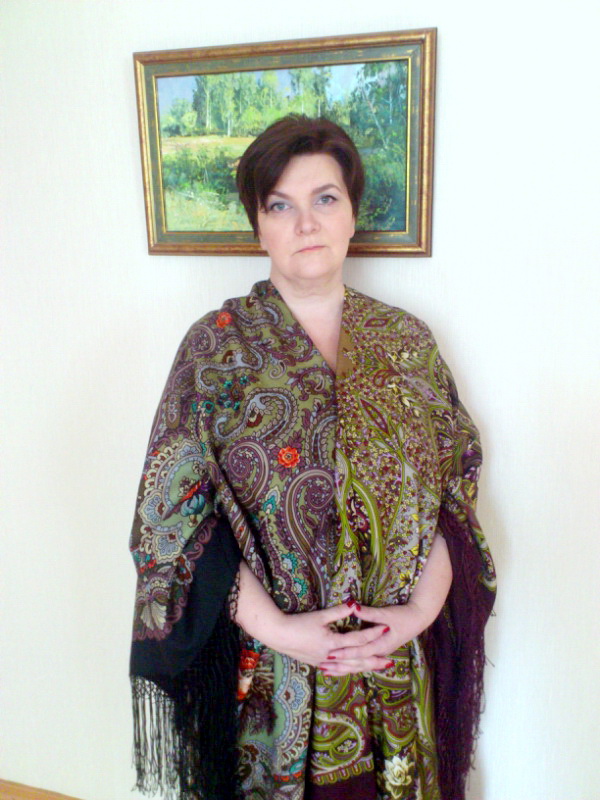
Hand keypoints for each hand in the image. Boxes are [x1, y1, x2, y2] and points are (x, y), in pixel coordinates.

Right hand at [265, 602, 388, 666]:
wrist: (278, 635)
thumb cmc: (298, 623)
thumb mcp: (320, 616)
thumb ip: (339, 611)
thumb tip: (355, 604)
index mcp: (333, 643)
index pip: (358, 639)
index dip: (372, 633)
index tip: (385, 628)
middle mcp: (331, 656)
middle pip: (358, 659)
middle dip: (374, 660)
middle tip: (390, 660)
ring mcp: (324, 662)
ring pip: (349, 667)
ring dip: (364, 667)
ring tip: (377, 667)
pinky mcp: (318, 664)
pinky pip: (338, 670)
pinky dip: (348, 670)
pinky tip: (354, 670)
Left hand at [317, 600, 429, 675]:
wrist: (417, 619)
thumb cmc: (402, 615)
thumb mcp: (385, 613)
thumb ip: (368, 613)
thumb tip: (352, 608)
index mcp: (382, 644)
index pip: (360, 651)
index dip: (345, 652)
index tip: (331, 653)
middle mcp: (380, 652)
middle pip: (358, 662)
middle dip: (340, 664)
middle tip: (323, 664)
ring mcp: (379, 653)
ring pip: (359, 665)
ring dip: (343, 668)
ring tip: (327, 670)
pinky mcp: (378, 651)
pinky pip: (362, 662)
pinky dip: (350, 665)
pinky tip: (340, 668)